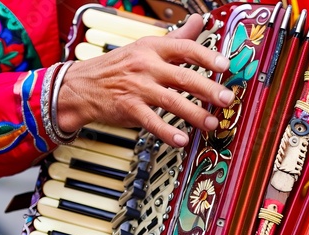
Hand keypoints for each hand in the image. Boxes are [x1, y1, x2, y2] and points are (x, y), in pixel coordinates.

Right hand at [57, 14, 234, 146]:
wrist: (81, 85)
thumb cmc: (119, 66)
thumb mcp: (146, 46)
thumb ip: (177, 38)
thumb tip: (199, 21)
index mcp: (153, 48)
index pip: (185, 48)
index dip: (206, 56)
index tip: (225, 65)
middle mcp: (147, 66)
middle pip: (183, 76)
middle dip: (208, 89)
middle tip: (227, 100)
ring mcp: (137, 87)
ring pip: (171, 101)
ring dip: (194, 114)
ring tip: (211, 124)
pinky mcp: (128, 108)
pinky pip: (151, 121)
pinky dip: (167, 132)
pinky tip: (182, 139)